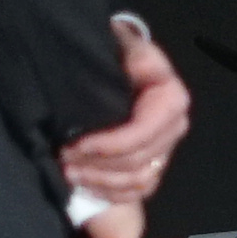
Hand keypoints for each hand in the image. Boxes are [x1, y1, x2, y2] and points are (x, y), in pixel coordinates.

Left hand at [58, 21, 188, 205]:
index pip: (143, 133)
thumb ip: (129, 53)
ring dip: (100, 182)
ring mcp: (165, 149)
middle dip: (98, 165)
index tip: (73, 144)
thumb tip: (136, 67)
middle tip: (62, 158)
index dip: (109, 145)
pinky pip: (138, 192)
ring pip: (138, 181)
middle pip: (139, 162)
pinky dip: (110, 194)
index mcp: (170, 99)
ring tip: (67, 172)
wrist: (116, 63)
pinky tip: (84, 185)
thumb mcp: (121, 43)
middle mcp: (174, 127)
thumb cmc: (114, 53)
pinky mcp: (153, 165)